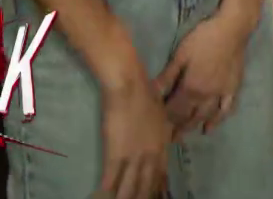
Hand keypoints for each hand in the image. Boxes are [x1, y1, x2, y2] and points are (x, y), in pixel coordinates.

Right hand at [97, 78, 171, 198]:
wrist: (131, 85)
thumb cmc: (146, 93)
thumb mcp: (162, 115)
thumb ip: (164, 131)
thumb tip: (169, 138)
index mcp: (162, 145)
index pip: (161, 173)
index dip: (158, 188)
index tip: (158, 196)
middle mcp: (151, 154)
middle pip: (147, 183)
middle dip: (143, 196)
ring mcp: (134, 155)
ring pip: (130, 185)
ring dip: (125, 197)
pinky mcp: (115, 153)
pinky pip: (112, 177)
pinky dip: (108, 189)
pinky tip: (103, 196)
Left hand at [155, 10, 252, 139]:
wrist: (233, 29)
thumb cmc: (203, 38)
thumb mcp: (181, 55)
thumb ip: (167, 76)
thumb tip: (151, 93)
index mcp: (191, 87)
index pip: (174, 110)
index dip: (164, 119)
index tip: (154, 127)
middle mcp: (206, 96)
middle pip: (189, 117)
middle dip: (176, 128)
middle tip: (165, 138)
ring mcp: (221, 94)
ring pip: (205, 116)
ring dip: (193, 127)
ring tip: (182, 136)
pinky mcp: (233, 89)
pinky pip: (225, 110)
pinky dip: (217, 121)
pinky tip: (209, 128)